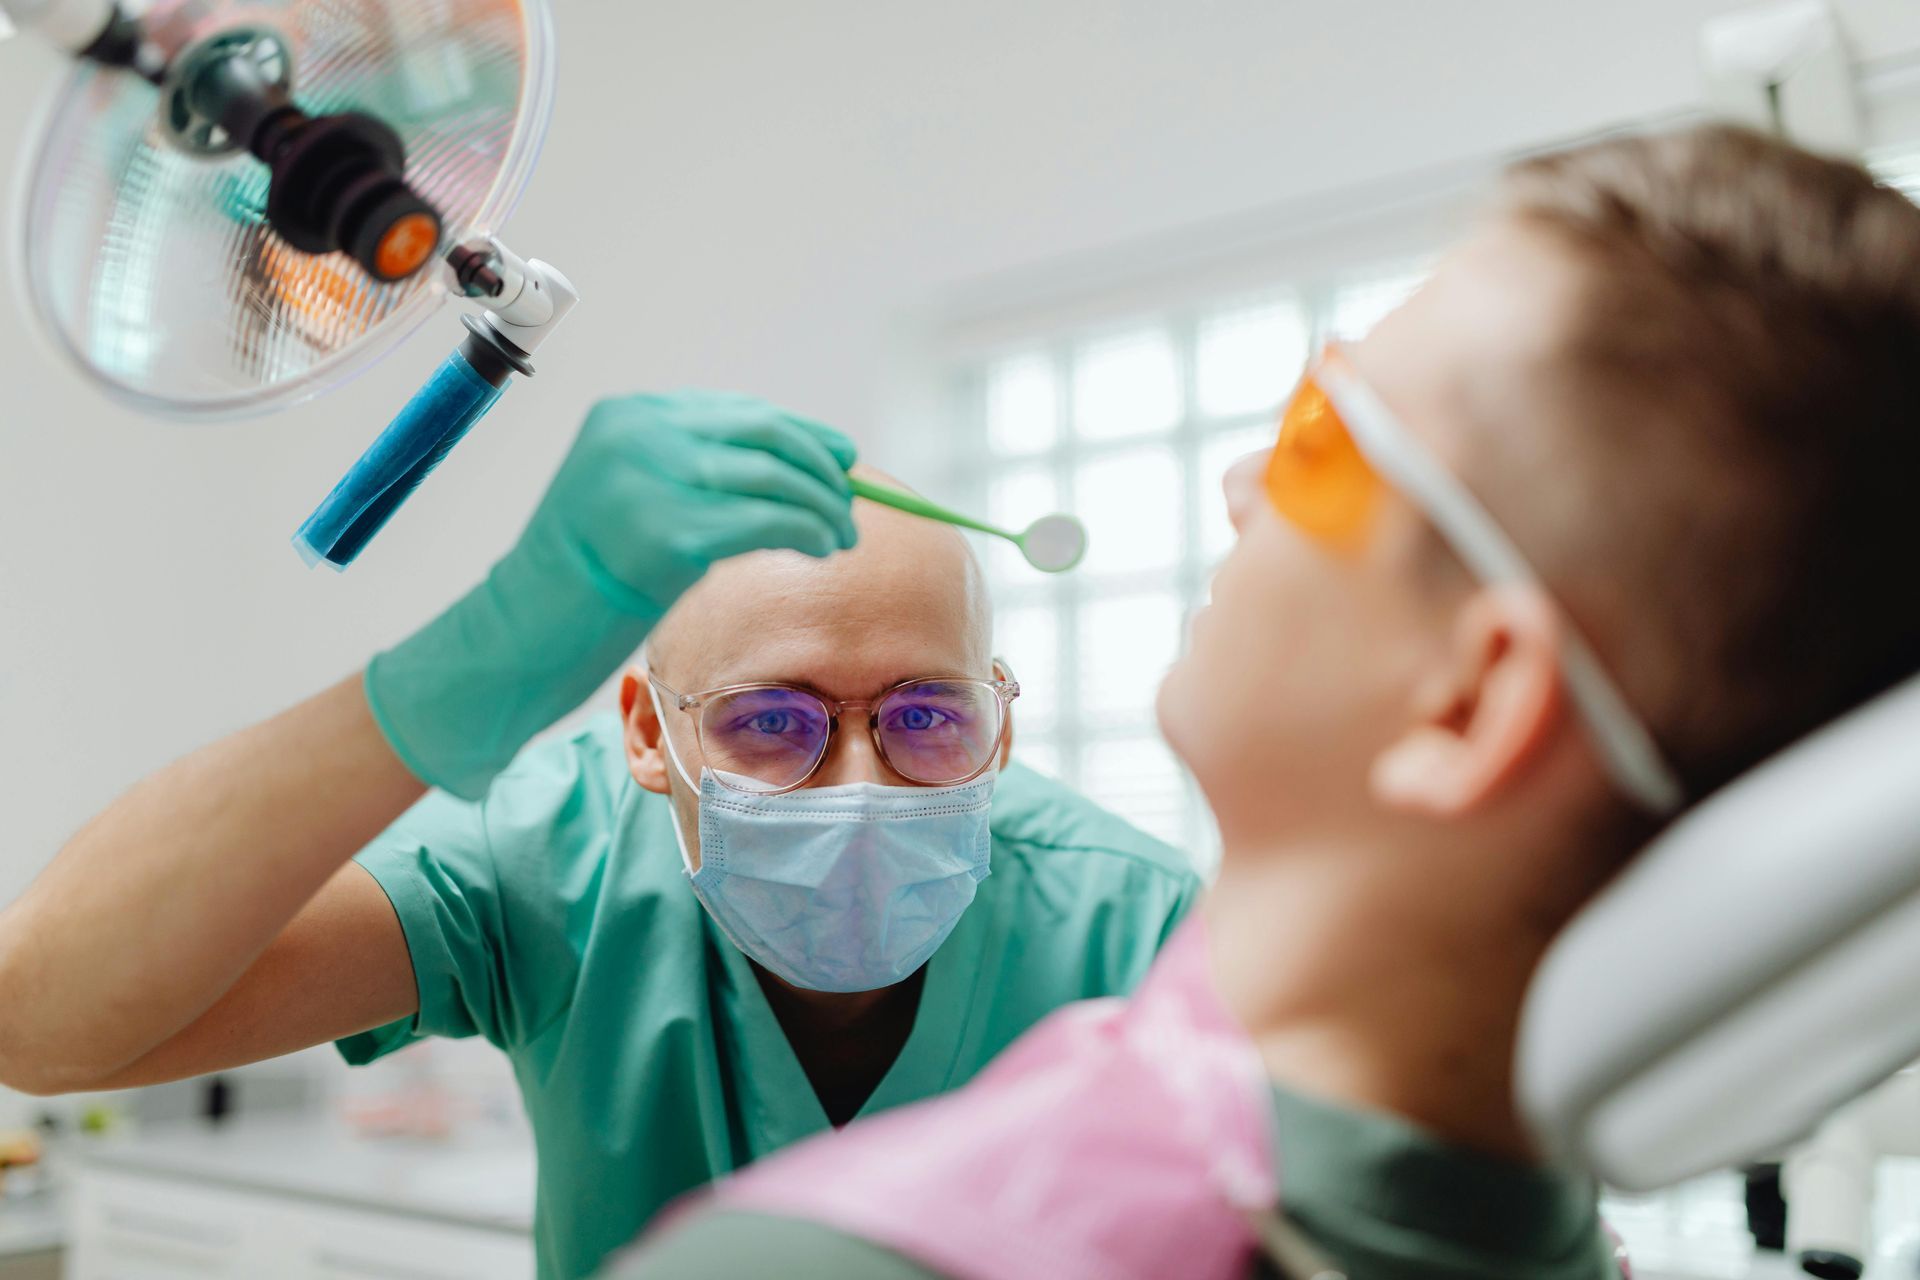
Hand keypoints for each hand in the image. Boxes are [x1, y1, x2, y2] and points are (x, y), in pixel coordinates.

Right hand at [366, 391, 859, 797]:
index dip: (802, 433)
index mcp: (629, 416)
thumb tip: (802, 465)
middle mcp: (638, 436)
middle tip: (852, 503)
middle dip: (821, 469)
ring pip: (773, 478)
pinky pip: (766, 522)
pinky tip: (819, 549)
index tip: (842, 457)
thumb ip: (700, 471)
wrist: (525, 629)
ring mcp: (651, 481)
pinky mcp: (668, 535)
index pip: (740, 411)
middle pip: (764, 436)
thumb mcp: (635, 498)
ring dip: (823, 506)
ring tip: (842, 536)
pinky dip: (806, 532)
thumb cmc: (586, 575)